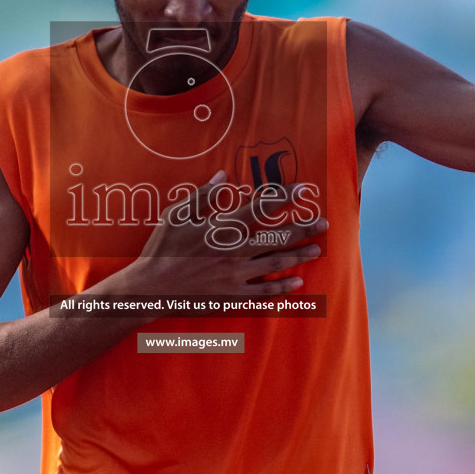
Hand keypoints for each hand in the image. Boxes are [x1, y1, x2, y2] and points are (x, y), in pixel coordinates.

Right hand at [111, 171, 326, 297]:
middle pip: (277, 237)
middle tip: (324, 223)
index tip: (303, 190)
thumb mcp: (176, 215)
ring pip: (275, 263)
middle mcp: (234, 251)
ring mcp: (235, 275)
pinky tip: (297, 283)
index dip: (284, 197)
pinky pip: (263, 293)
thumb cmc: (161, 249)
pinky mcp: (232, 296)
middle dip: (303, 228)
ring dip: (299, 256)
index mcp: (222, 228)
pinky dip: (282, 289)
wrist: (150, 289)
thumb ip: (202, 196)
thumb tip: (223, 177)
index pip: (261, 207)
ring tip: (317, 249)